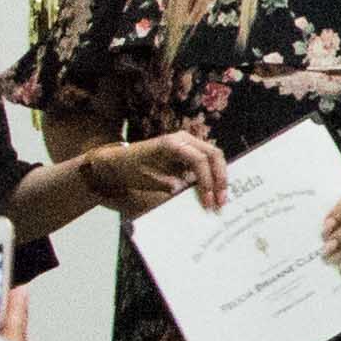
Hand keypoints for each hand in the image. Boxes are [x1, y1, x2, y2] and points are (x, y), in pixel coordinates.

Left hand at [92, 131, 229, 216]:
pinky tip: (215, 192)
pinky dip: (214, 176)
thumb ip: (168, 184)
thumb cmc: (130, 168)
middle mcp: (183, 139)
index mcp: (172, 143)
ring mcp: (188, 143)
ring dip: (220, 178)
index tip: (208, 202)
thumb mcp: (147, 179)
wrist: (119, 161)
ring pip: (215, 157)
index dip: (206, 182)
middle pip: (214, 154)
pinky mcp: (189, 151)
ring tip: (221, 199)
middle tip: (221, 202)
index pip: (199, 160)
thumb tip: (187, 191)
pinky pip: (208, 161)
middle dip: (220, 179)